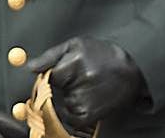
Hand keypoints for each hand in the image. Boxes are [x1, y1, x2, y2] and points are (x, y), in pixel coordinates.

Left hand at [27, 37, 143, 127]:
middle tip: (82, 77)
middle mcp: (81, 82)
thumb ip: (51, 56)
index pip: (50, 76)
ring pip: (64, 105)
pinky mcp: (91, 114)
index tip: (66, 73)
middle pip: (57, 92)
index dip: (56, 75)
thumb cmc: (102, 54)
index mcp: (76, 62)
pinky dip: (76, 111)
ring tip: (90, 86)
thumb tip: (30, 67)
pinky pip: (72, 118)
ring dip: (71, 99)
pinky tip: (89, 98)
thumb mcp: (76, 45)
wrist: (134, 70)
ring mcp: (87, 100)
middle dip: (65, 86)